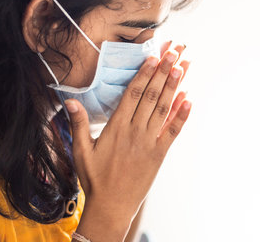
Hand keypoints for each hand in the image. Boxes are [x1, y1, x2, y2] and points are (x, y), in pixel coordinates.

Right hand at [67, 43, 191, 220]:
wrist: (111, 206)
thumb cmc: (94, 178)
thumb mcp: (80, 150)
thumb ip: (78, 123)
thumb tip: (70, 100)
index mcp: (116, 127)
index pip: (133, 94)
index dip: (144, 73)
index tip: (153, 56)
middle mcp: (135, 131)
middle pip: (152, 95)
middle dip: (163, 71)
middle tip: (174, 52)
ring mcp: (149, 142)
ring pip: (164, 108)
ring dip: (174, 86)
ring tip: (182, 67)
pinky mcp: (159, 154)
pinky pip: (173, 131)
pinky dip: (182, 115)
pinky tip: (189, 99)